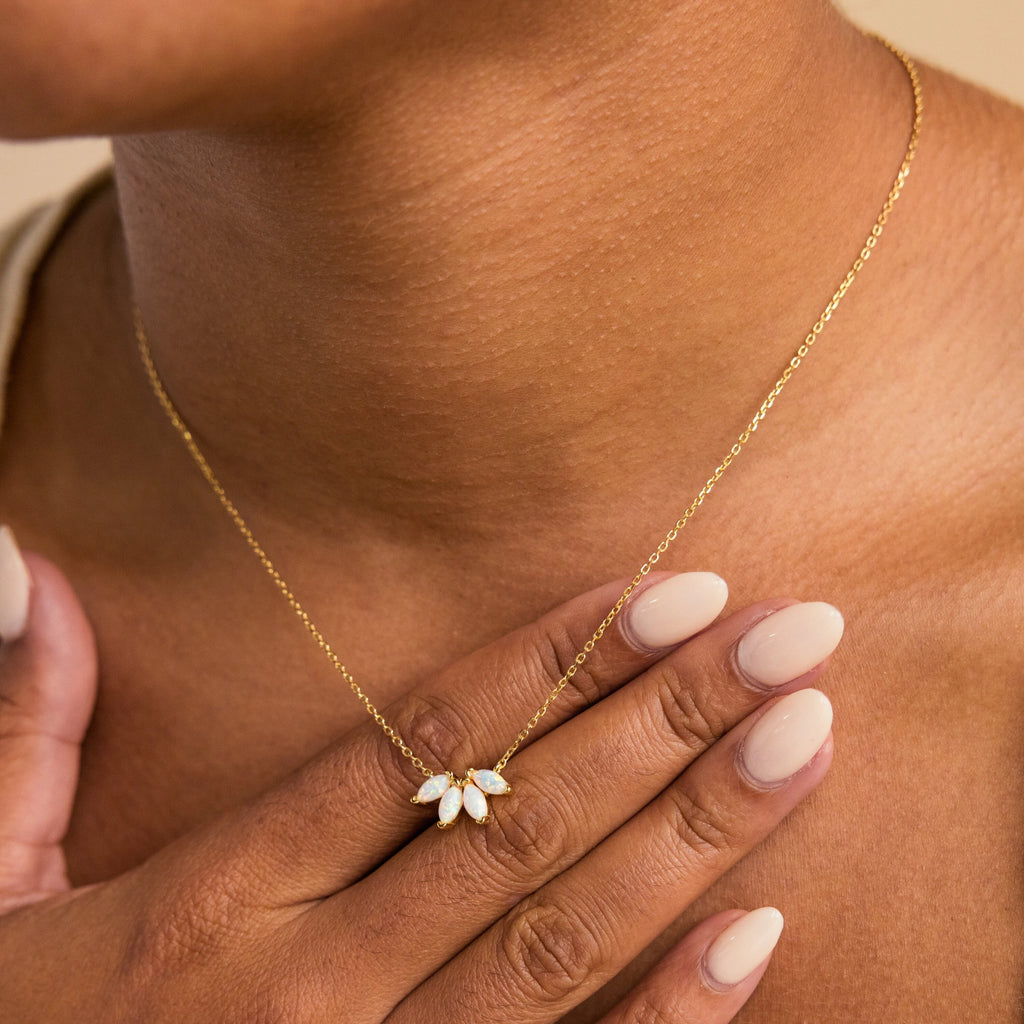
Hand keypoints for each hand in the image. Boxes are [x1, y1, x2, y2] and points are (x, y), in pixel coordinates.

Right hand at [0, 534, 840, 1021]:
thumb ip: (27, 725)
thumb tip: (31, 567)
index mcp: (218, 894)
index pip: (425, 741)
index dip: (557, 658)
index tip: (673, 589)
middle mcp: (309, 980)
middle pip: (523, 825)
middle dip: (668, 720)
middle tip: (793, 636)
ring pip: (562, 942)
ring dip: (695, 836)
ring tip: (803, 738)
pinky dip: (669, 1015)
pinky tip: (758, 929)